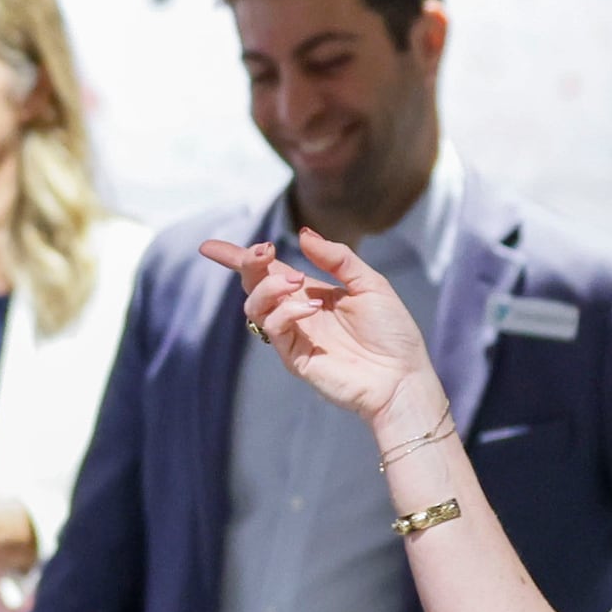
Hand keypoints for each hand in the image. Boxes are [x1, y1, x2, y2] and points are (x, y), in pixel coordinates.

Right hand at [204, 227, 448, 435]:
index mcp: (310, 294)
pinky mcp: (294, 357)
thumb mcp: (370, 283)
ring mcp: (293, 336)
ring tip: (297, 282)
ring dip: (269, 288)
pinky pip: (274, 329)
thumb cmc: (392, 333)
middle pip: (253, 285)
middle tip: (265, 251)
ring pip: (255, 307)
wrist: (402, 376)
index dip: (237, 259)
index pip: (266, 273)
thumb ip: (337, 258)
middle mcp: (296, 313)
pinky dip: (286, 312)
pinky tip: (311, 308)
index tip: (209, 247)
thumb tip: (303, 235)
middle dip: (249, 264)